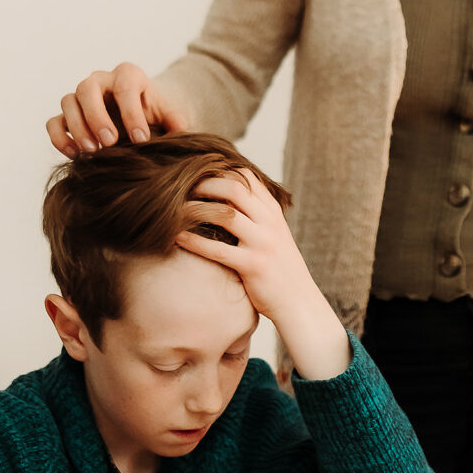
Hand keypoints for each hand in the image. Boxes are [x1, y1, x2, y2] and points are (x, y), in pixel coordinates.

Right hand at [47, 63, 191, 155]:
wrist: (136, 115)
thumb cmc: (152, 112)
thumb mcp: (167, 113)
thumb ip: (175, 119)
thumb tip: (181, 130)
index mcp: (127, 75)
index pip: (125, 87)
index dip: (132, 114)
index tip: (141, 140)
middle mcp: (100, 80)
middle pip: (87, 88)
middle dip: (97, 116)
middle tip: (110, 143)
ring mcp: (80, 96)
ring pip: (68, 102)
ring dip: (77, 127)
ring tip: (92, 152)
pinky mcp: (67, 115)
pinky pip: (54, 121)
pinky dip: (59, 137)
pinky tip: (74, 155)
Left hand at [177, 169, 350, 379]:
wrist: (299, 302)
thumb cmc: (280, 268)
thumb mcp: (273, 234)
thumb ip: (255, 216)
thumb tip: (222, 200)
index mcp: (273, 211)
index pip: (246, 177)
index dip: (219, 171)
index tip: (196, 173)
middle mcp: (270, 222)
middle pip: (234, 188)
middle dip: (204, 184)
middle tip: (181, 188)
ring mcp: (263, 243)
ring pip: (225, 214)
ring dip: (195, 209)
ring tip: (173, 210)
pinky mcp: (254, 265)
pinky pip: (218, 249)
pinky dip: (194, 241)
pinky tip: (177, 238)